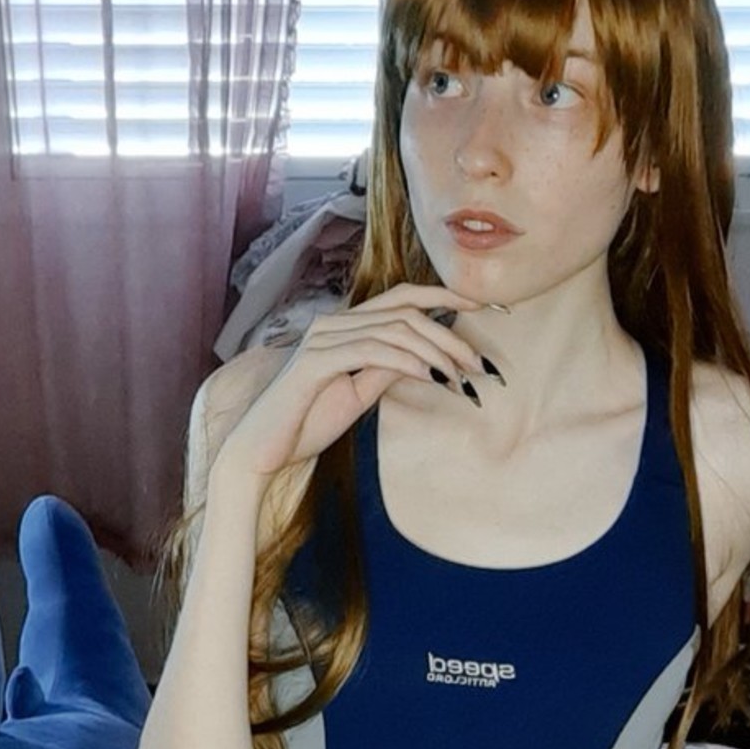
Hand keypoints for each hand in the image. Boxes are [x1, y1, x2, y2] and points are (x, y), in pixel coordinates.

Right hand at [218, 283, 485, 485]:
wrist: (262, 453)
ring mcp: (323, 338)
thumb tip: (426, 357)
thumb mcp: (358, 393)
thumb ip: (386, 369)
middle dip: (451, 333)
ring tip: (462, 377)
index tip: (486, 307)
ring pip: (396, 328)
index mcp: (345, 326)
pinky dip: (408, 361)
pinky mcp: (315, 362)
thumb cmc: (306, 424)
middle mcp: (333, 323)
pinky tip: (432, 376)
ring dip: (437, 350)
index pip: (403, 298)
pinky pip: (373, 350)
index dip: (447, 295)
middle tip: (481, 365)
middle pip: (407, 310)